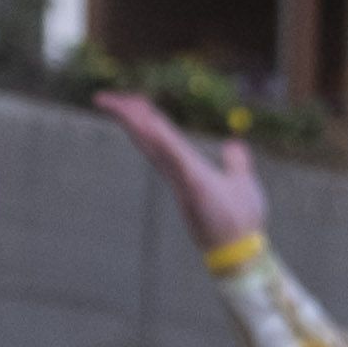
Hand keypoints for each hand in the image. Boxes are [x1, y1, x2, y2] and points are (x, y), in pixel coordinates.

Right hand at [98, 87, 270, 254]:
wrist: (244, 248)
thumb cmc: (241, 219)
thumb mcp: (241, 181)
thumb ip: (236, 162)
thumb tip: (234, 145)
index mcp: (187, 166)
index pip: (160, 134)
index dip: (142, 116)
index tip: (127, 99)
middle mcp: (180, 171)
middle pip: (149, 136)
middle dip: (127, 115)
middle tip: (103, 98)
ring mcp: (185, 178)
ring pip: (155, 144)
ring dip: (136, 123)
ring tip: (116, 105)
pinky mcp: (195, 186)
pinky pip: (177, 158)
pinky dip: (163, 141)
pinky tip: (150, 125)